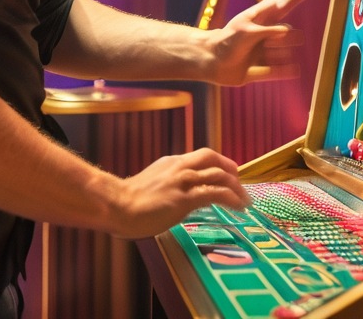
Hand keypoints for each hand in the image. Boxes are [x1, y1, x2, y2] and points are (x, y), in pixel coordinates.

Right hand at [105, 148, 250, 238]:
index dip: (219, 163)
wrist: (117, 206)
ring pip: (219, 175)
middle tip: (240, 184)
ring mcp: (183, 181)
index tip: (228, 174)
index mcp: (171, 162)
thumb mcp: (151, 184)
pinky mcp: (185, 198)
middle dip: (231, 169)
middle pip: (213, 159)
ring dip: (237, 188)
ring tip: (245, 201)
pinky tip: (239, 207)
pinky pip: (216, 193)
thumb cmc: (128, 202)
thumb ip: (166, 184)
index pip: (202, 156)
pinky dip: (232, 198)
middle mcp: (180, 167)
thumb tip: (175, 195)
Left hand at [208, 0, 320, 85]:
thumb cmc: (226, 40)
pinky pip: (281, 71)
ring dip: (273, 58)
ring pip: (285, 55)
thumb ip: (267, 30)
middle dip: (282, 41)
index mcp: (264, 16)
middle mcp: (269, 32)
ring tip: (256, 57)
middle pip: (291, 35)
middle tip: (263, 44)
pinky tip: (292, 70)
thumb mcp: (245, 31)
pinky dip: (283, 71)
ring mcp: (269, 50)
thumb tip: (288, 32)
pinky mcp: (265, 69)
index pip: (287, 1)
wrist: (211, 62)